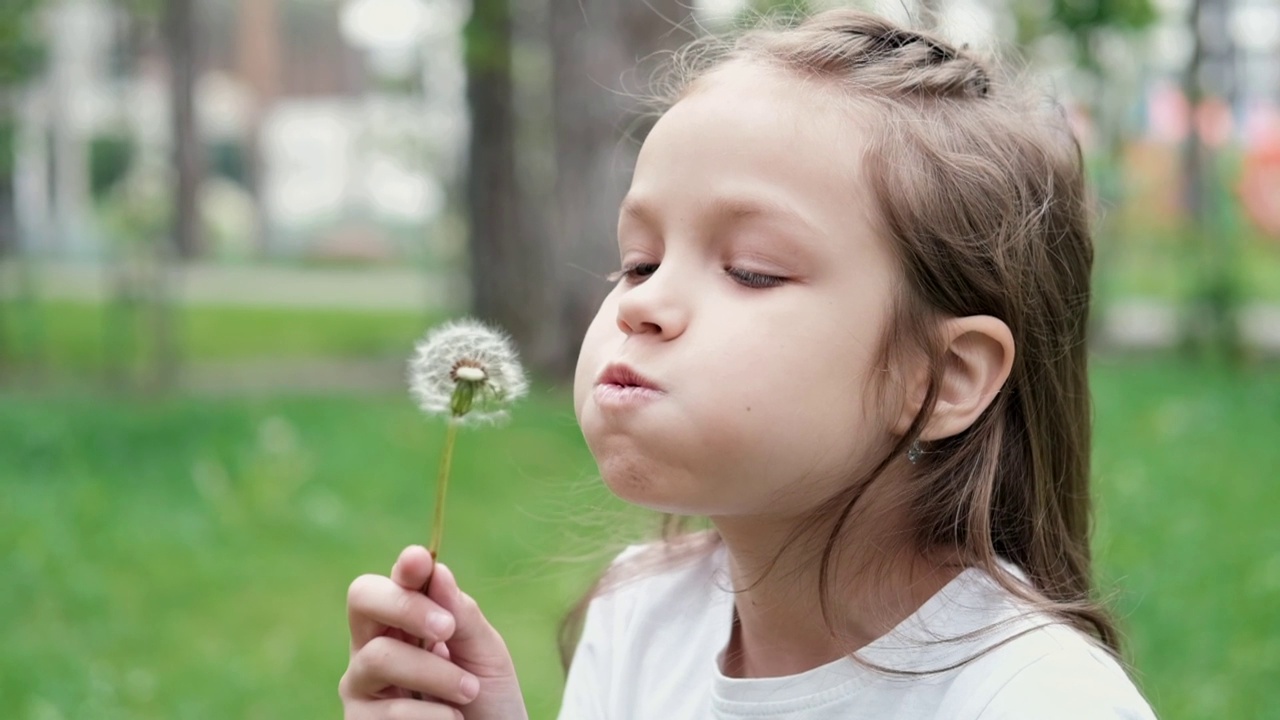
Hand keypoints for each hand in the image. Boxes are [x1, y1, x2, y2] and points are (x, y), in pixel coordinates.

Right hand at [340, 546, 528, 719]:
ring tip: (469, 690)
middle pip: (362, 599)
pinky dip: (431, 714)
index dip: (401, 569)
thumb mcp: (485, 653)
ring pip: (379, 657)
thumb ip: (461, 614)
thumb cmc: (486, 697)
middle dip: (405, 607)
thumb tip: (436, 571)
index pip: (391, 581)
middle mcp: (372, 646)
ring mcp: (361, 685)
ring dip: (434, 673)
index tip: (420, 563)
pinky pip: (389, 710)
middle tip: (447, 628)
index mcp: (403, 621)